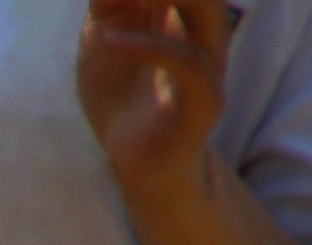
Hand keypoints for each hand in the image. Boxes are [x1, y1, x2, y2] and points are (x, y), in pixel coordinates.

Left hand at [78, 0, 229, 209]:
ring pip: (208, 12)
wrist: (134, 162)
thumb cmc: (121, 95)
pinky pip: (189, 64)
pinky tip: (110, 40)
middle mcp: (204, 30)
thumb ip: (109, 3)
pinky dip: (150, 47)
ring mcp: (208, 64)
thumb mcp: (102, 39)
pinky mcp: (205, 102)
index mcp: (182, 10)